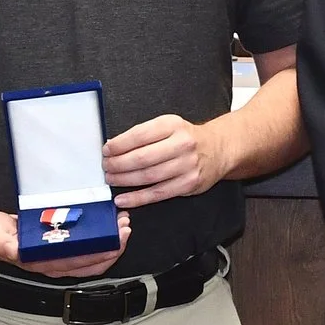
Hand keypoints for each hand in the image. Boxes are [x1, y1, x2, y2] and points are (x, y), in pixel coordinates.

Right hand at [0, 207, 131, 279]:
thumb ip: (6, 246)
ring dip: (111, 241)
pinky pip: (86, 242)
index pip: (78, 264)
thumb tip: (16, 251)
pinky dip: (100, 234)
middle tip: (125, 229)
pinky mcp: (60, 241)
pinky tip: (108, 221)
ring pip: (93, 253)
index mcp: (43, 263)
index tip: (115, 242)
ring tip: (123, 223)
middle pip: (92, 262)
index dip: (99, 255)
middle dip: (113, 247)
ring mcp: (59, 253)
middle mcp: (55, 262)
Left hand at [105, 114, 230, 208]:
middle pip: (142, 158)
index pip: (139, 135)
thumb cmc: (187, 138)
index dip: (118, 145)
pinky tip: (123, 199)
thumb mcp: (169, 126)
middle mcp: (182, 144)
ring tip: (111, 179)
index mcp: (172, 125)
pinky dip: (137, 198)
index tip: (106, 150)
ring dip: (124, 180)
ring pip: (148, 176)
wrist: (218, 149)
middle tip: (106, 167)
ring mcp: (186, 166)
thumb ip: (144, 134)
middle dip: (118, 164)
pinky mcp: (188, 184)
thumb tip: (114, 146)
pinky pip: (157, 193)